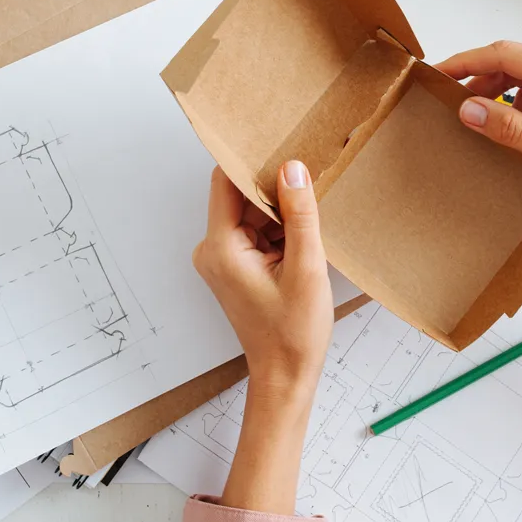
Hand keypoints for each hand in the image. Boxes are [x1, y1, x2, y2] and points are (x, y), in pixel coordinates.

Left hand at [193, 161, 332, 513]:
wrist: (285, 378)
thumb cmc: (294, 335)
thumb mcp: (307, 268)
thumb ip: (299, 215)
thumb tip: (292, 168)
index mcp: (220, 247)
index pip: (225, 182)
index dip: (250, 161)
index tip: (277, 142)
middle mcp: (212, 249)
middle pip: (239, 196)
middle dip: (271, 188)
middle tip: (307, 175)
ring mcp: (221, 259)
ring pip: (250, 214)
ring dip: (278, 212)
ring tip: (310, 212)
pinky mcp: (234, 267)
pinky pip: (255, 232)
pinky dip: (277, 231)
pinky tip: (302, 239)